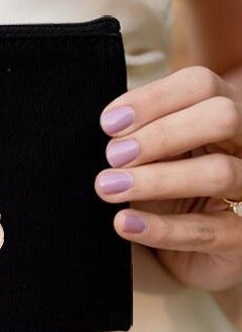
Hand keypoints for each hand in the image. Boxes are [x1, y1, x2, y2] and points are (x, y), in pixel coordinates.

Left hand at [94, 65, 241, 291]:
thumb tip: (109, 124)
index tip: (108, 124)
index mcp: (223, 111)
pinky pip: (207, 231)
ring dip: (156, 180)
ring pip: (218, 172)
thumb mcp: (151, 152)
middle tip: (113, 155)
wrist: (179, 247)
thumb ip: (137, 132)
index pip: (200, 84)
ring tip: (107, 187)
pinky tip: (124, 223)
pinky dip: (161, 228)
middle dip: (162, 134)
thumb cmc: (163, 183)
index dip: (152, 99)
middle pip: (222, 116)